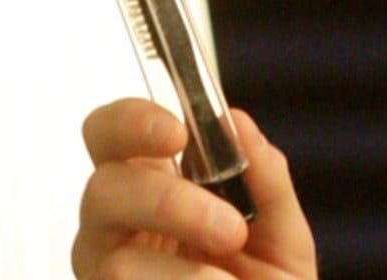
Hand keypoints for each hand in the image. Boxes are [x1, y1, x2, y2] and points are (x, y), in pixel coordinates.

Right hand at [74, 99, 316, 278]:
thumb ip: (266, 179)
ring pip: (117, 261)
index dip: (132, 122)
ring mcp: (106, 276)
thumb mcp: (283, 235)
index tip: (178, 131)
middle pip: (103, 189)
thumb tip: (237, 122)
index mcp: (156, 188)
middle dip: (168, 201)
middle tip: (230, 228)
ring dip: (186, 275)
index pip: (112, 134)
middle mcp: (117, 230)